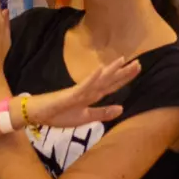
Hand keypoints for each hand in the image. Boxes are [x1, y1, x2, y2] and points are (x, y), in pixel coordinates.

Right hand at [26, 55, 141, 128]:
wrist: (38, 113)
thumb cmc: (59, 114)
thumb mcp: (85, 118)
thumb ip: (102, 113)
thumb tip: (121, 109)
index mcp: (92, 96)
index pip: (112, 85)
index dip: (125, 78)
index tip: (137, 69)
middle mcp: (88, 90)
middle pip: (109, 80)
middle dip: (124, 72)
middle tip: (139, 63)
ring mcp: (79, 91)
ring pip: (98, 80)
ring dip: (110, 70)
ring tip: (123, 60)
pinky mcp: (70, 94)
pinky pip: (83, 86)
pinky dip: (92, 78)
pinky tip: (100, 70)